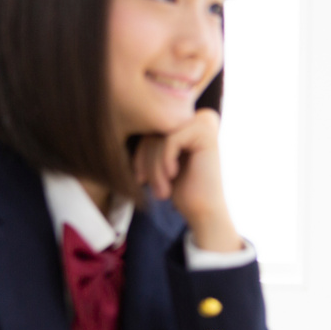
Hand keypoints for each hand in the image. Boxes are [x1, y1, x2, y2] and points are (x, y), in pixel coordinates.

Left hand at [131, 109, 240, 251]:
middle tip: (148, 185)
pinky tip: (172, 177)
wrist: (204, 212)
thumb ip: (151, 138)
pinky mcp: (206, 132)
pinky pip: (169, 140)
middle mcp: (200, 116)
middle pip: (155, 129)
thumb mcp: (159, 160)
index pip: (153, 128)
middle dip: (146, 160)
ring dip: (154, 167)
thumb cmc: (181, 189)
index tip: (140, 177)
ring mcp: (205, 122)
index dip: (140, 152)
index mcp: (191, 121)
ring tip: (161, 190)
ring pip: (160, 136)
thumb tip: (124, 121)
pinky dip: (164, 163)